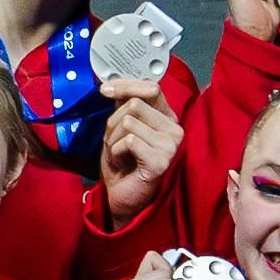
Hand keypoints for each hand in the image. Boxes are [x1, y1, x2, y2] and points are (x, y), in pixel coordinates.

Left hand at [93, 79, 182, 227]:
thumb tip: (110, 83)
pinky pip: (129, 140)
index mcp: (167, 117)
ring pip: (129, 122)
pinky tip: (123, 164)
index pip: (151, 88)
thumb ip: (123, 104)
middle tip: (115, 143)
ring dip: (113, 140)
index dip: (126, 85)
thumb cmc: (123, 163)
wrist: (121, 196)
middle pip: (135, 104)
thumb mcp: (120, 126)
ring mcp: (171, 145)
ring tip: (119, 155)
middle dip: (114, 123)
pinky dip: (116, 152)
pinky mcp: (162, 160)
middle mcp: (174, 129)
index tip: (104, 90)